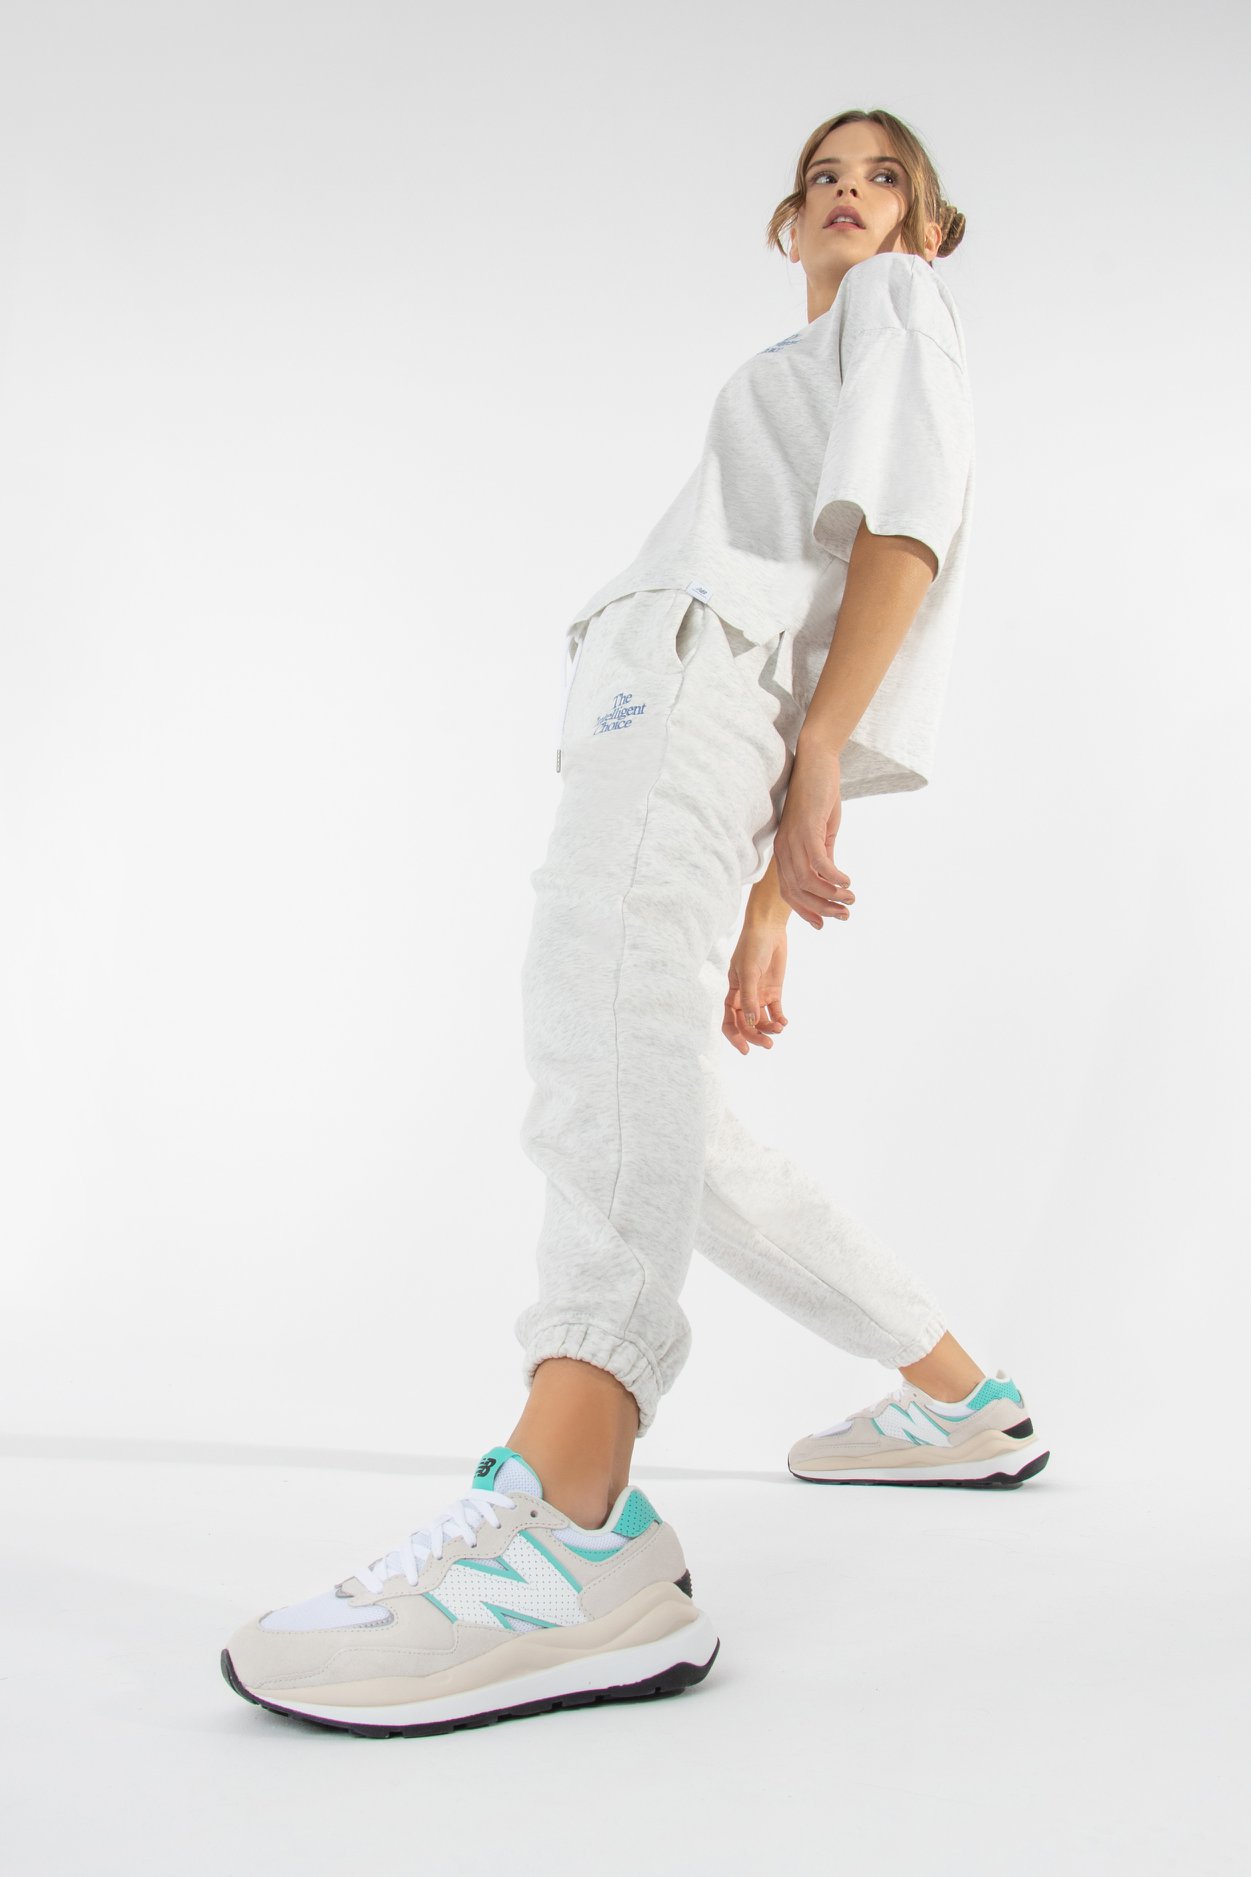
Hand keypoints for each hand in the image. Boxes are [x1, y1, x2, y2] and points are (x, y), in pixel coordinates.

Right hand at [723, 915, 788, 1054]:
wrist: (769, 930)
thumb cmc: (753, 947)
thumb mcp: (749, 971)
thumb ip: (750, 997)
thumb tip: (751, 1023)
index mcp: (733, 994)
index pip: (730, 1022)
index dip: (735, 1037)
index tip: (745, 1050)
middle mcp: (745, 997)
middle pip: (748, 1025)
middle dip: (756, 1037)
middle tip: (769, 1044)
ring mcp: (760, 995)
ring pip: (762, 1021)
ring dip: (770, 1028)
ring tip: (780, 1028)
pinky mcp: (774, 991)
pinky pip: (775, 1011)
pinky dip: (779, 1019)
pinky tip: (784, 1022)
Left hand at [773, 740, 854, 930]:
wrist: (816, 763)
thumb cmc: (819, 797)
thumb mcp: (822, 833)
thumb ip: (824, 856)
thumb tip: (831, 881)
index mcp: (785, 852)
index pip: (789, 892)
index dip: (806, 911)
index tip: (824, 924)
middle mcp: (784, 849)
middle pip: (798, 892)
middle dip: (822, 908)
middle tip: (845, 915)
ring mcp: (793, 839)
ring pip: (808, 881)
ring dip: (831, 895)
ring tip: (850, 900)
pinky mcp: (807, 828)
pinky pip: (819, 862)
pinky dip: (834, 876)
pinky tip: (848, 882)